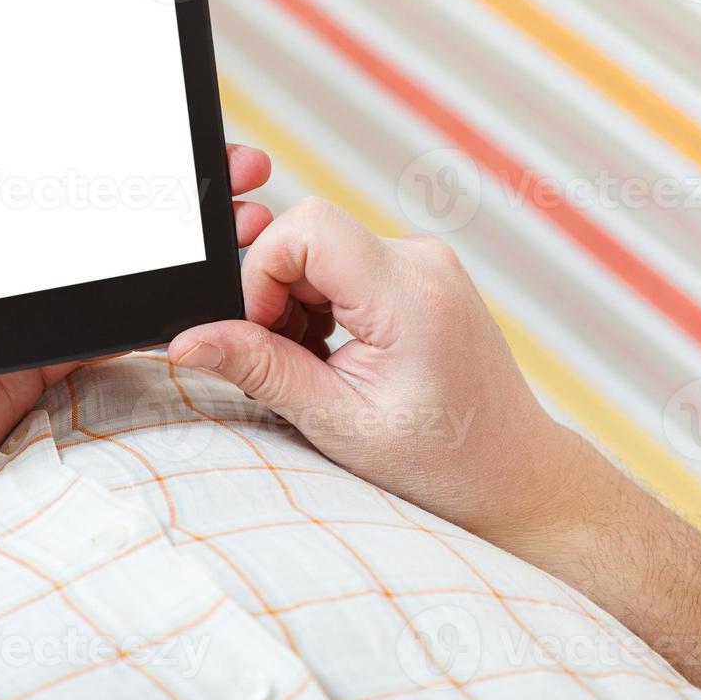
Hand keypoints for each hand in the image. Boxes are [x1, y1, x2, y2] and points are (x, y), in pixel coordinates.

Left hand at [0, 94, 273, 542]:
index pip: (47, 162)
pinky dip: (168, 306)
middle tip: (237, 167)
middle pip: (104, 206)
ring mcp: (38, 306)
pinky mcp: (55, 358)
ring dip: (183, 238)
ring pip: (125, 260)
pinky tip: (215, 286)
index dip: (110, 135)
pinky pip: (120, 326)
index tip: (166, 114)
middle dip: (174, 183)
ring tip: (243, 220)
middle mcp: (10, 256)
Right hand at [169, 197, 586, 543]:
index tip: (261, 335)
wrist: (512, 472)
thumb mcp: (338, 421)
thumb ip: (260, 369)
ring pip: (320, 251)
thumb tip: (188, 341)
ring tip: (320, 368)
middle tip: (289, 364)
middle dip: (275, 298)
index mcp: (410, 294)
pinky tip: (337, 356)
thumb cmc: (440, 460)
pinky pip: (344, 264)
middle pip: (307, 238)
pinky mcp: (418, 271)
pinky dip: (322, 307)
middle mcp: (422, 260)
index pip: (306, 227)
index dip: (262, 273)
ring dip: (297, 306)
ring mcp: (424, 262)